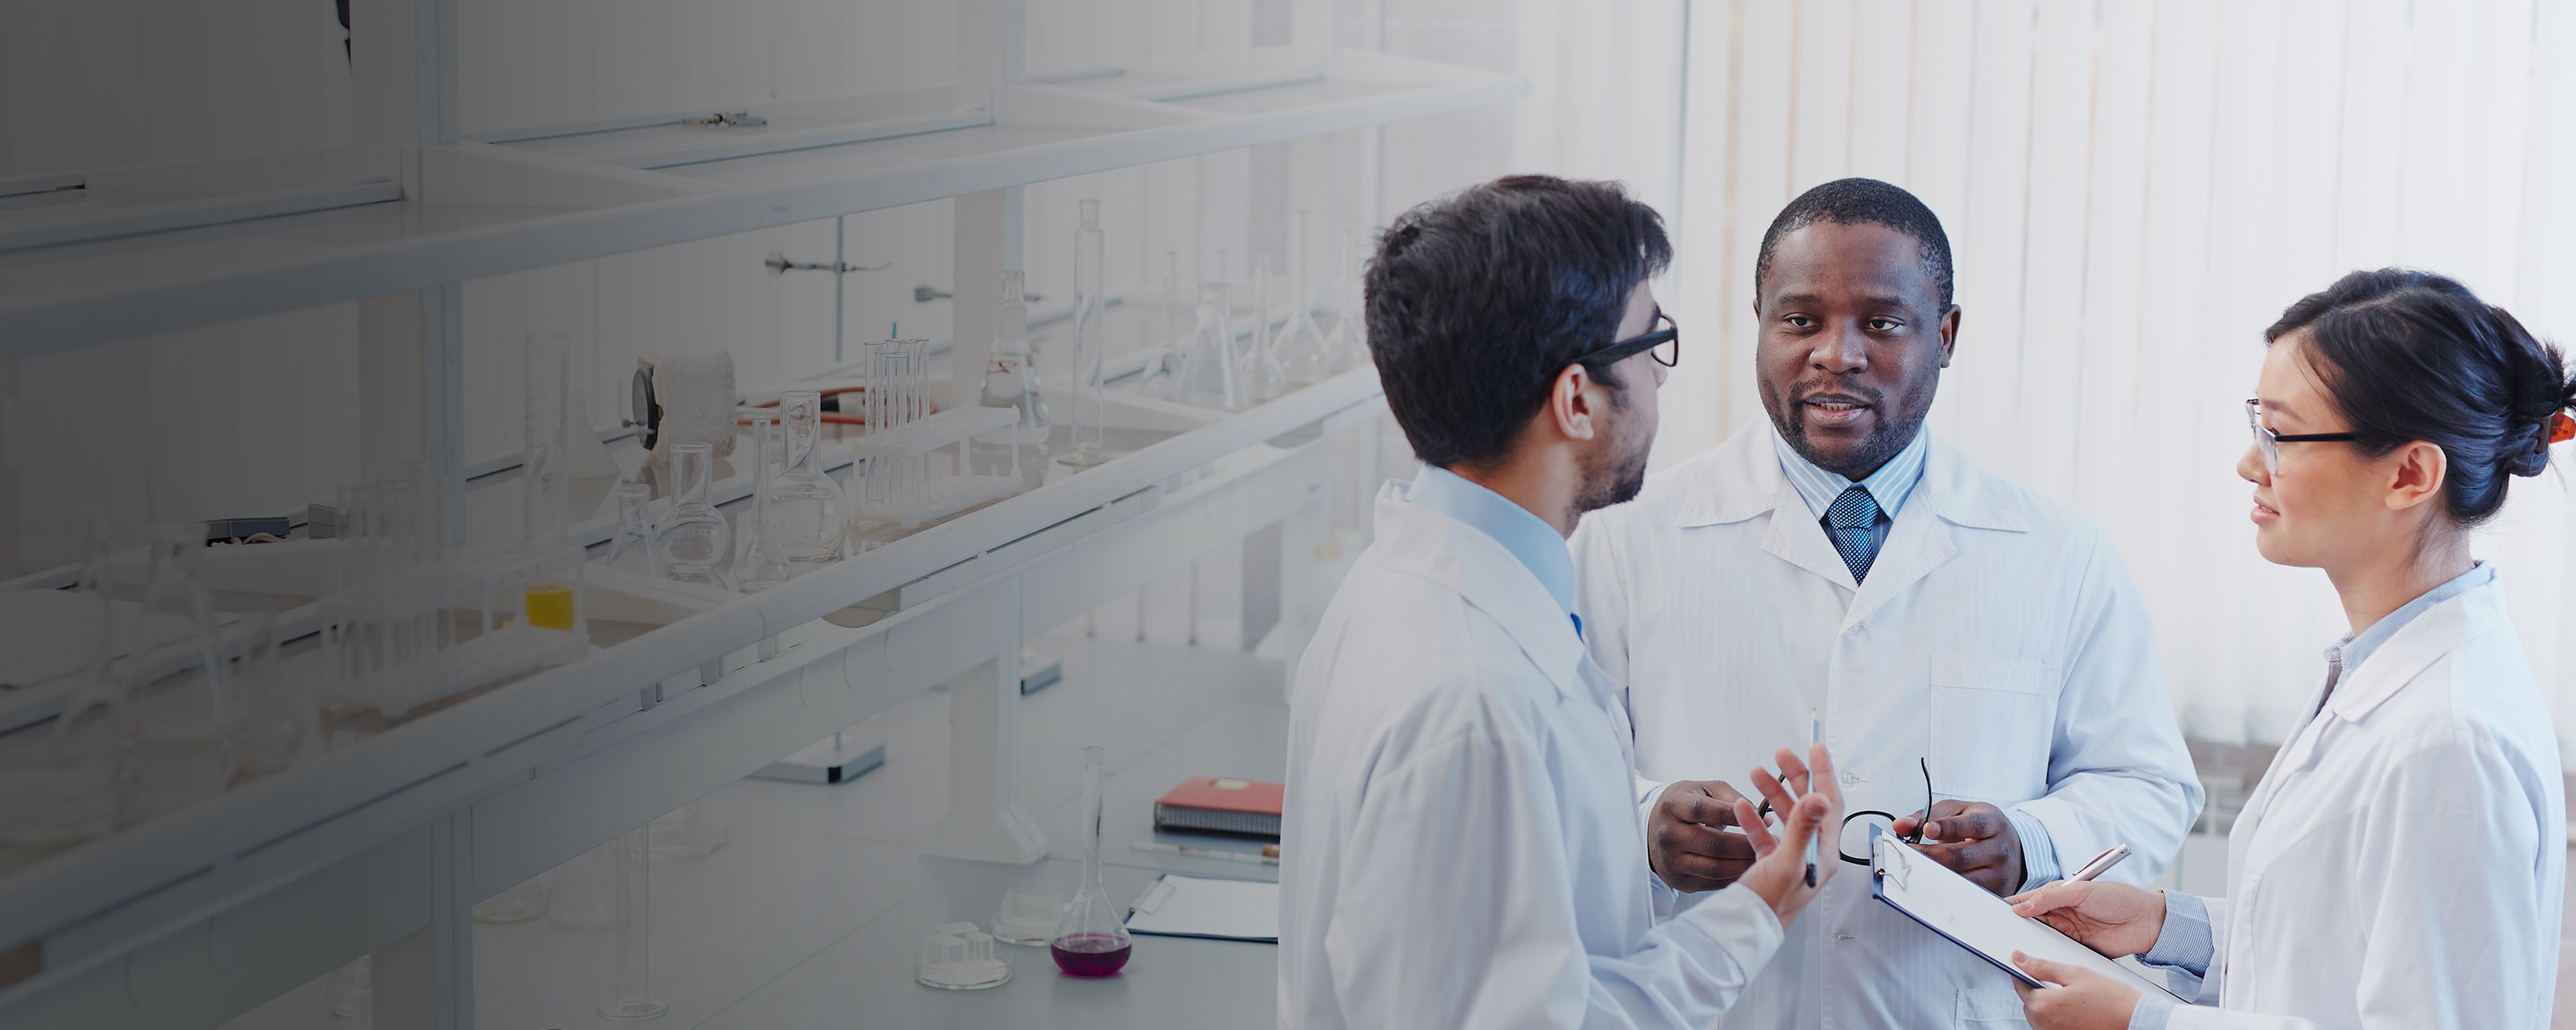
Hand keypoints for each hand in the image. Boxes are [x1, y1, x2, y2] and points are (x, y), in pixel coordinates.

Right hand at [1646, 779, 1757, 891]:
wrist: (1654, 829)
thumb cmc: (1686, 805)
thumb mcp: (1704, 790)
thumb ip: (1733, 798)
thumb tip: (1764, 817)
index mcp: (1673, 805)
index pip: (1704, 810)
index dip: (1734, 815)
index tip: (1762, 818)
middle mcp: (1668, 834)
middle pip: (1713, 844)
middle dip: (1746, 845)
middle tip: (1771, 843)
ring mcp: (1671, 860)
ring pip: (1714, 867)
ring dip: (1743, 865)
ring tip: (1763, 859)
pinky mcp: (1678, 880)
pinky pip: (1712, 883)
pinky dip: (1734, 878)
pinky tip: (1749, 871)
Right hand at [1736, 745, 1844, 926]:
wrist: (1746, 929)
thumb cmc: (1771, 903)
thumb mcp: (1788, 861)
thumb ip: (1803, 828)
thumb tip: (1820, 796)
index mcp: (1823, 852)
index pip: (1829, 804)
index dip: (1824, 773)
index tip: (1816, 748)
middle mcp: (1811, 853)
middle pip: (1808, 805)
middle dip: (1796, 777)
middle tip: (1783, 754)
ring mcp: (1791, 858)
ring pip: (1785, 816)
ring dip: (1772, 794)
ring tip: (1756, 773)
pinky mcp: (1771, 864)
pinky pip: (1766, 833)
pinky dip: (1755, 818)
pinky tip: (1743, 807)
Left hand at [1892, 801, 2023, 895]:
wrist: (2012, 845)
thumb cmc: (1980, 826)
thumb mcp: (1959, 811)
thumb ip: (1929, 816)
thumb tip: (1900, 825)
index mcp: (1992, 822)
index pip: (1972, 825)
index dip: (1948, 828)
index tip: (1927, 829)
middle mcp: (2000, 849)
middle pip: (1961, 857)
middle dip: (1929, 856)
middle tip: (1906, 854)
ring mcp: (2000, 873)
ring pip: (1962, 880)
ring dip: (1934, 876)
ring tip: (1914, 869)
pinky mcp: (1996, 892)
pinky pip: (1966, 895)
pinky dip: (1946, 891)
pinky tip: (1930, 884)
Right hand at [2007, 880, 2166, 957]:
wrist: (2148, 921)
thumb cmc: (2119, 897)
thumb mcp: (2082, 891)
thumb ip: (2050, 898)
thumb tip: (2021, 906)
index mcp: (2059, 895)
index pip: (2028, 899)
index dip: (2011, 904)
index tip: (1993, 910)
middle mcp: (2060, 914)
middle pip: (2030, 921)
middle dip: (2014, 925)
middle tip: (1998, 931)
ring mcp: (2068, 932)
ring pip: (2040, 938)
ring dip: (2029, 941)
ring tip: (2013, 945)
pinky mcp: (2077, 949)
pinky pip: (2056, 952)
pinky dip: (2046, 955)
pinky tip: (2036, 957)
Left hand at [2010, 951, 2141, 1029]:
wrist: (2135, 1020)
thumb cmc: (2111, 998)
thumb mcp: (2075, 973)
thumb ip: (2042, 966)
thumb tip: (2018, 958)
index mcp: (2043, 1006)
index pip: (2020, 985)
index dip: (2026, 973)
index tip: (2032, 968)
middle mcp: (2043, 1026)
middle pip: (2030, 1003)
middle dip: (2040, 991)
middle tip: (2062, 983)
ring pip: (2040, 1016)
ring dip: (2049, 1006)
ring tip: (2074, 998)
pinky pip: (2052, 1026)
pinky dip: (2059, 1018)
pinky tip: (2077, 1011)